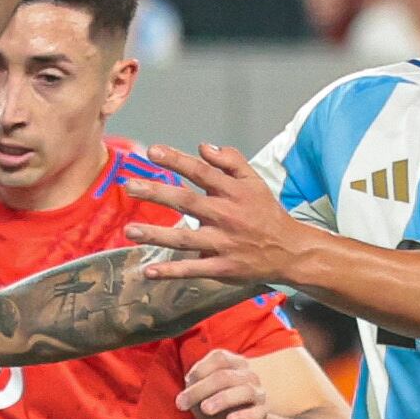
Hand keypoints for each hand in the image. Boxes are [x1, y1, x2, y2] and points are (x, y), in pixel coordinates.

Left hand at [136, 145, 316, 295]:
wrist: (290, 251)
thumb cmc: (266, 213)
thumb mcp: (255, 181)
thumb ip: (230, 161)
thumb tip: (202, 147)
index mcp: (233, 192)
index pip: (201, 172)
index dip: (177, 160)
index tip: (152, 152)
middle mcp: (226, 216)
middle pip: (187, 202)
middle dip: (157, 193)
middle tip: (129, 185)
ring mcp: (224, 243)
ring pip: (185, 239)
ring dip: (156, 235)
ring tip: (129, 230)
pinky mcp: (223, 267)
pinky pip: (194, 270)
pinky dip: (172, 271)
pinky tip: (149, 271)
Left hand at [177, 347, 277, 418]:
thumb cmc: (215, 408)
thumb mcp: (199, 393)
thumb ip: (194, 383)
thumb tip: (190, 380)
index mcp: (234, 364)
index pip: (219, 358)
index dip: (200, 369)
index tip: (185, 383)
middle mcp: (249, 375)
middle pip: (225, 376)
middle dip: (201, 389)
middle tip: (182, 403)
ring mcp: (258, 394)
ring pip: (244, 391)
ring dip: (222, 399)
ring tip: (205, 409)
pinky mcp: (262, 415)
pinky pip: (256, 413)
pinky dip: (243, 416)